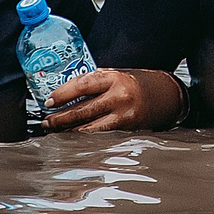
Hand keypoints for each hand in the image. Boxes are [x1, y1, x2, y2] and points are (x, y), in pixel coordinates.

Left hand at [40, 67, 183, 131]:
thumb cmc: (136, 84)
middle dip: (61, 118)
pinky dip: (85, 137)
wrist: (165, 96)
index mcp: (114, 78)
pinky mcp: (127, 131)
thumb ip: (94, 83)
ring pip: (90, 128)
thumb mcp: (115, 75)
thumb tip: (65, 92)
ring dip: (69, 131)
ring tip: (56, 131)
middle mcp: (119, 97)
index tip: (49, 101)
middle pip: (83, 110)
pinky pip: (101, 136)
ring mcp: (124, 116)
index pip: (82, 85)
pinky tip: (74, 137)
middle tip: (47, 121)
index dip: (63, 94)